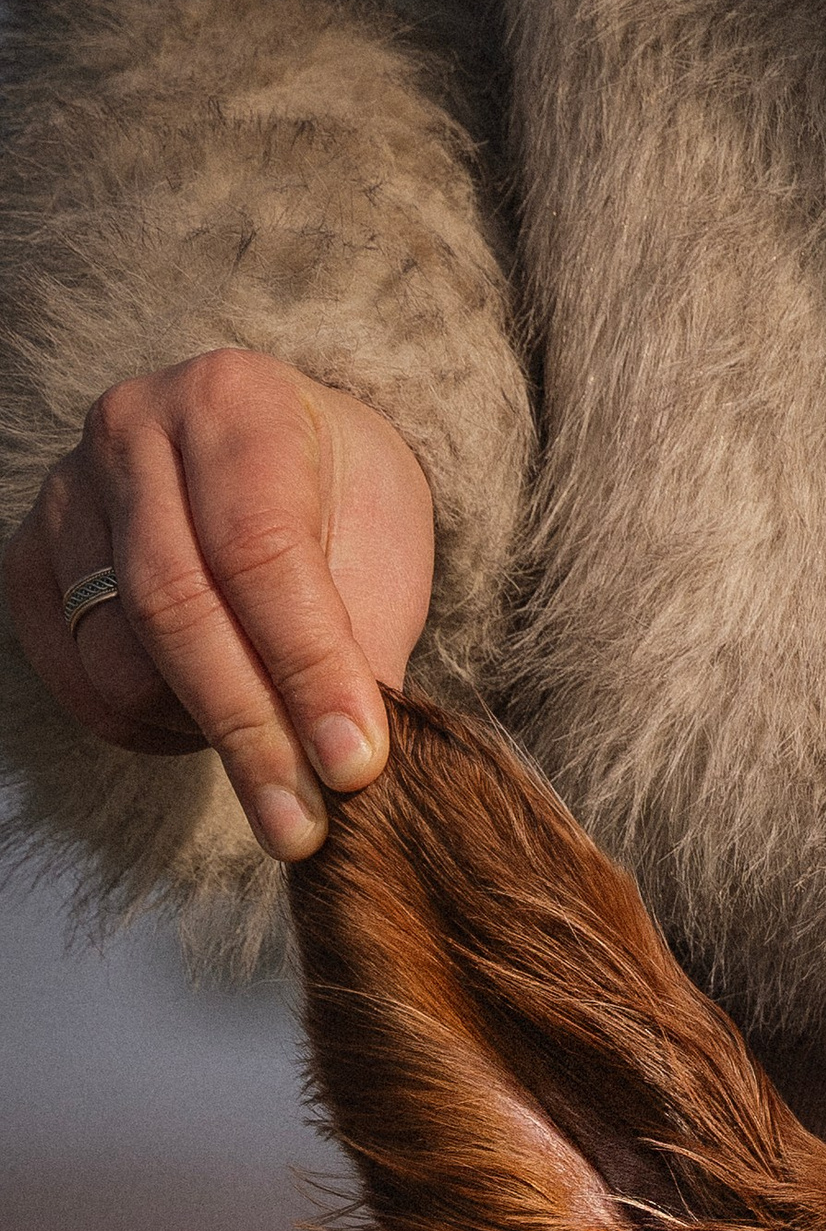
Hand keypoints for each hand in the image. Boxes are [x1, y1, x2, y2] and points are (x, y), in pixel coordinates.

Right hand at [3, 351, 432, 859]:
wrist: (274, 461)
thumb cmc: (337, 504)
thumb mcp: (383, 547)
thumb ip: (364, 643)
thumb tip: (347, 770)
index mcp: (234, 403)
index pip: (260, 551)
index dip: (307, 669)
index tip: (352, 766)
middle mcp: (132, 430)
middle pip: (175, 609)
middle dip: (249, 733)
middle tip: (302, 827)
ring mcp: (67, 494)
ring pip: (116, 658)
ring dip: (197, 728)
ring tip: (266, 736)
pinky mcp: (30, 560)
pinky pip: (73, 678)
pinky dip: (141, 728)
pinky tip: (198, 720)